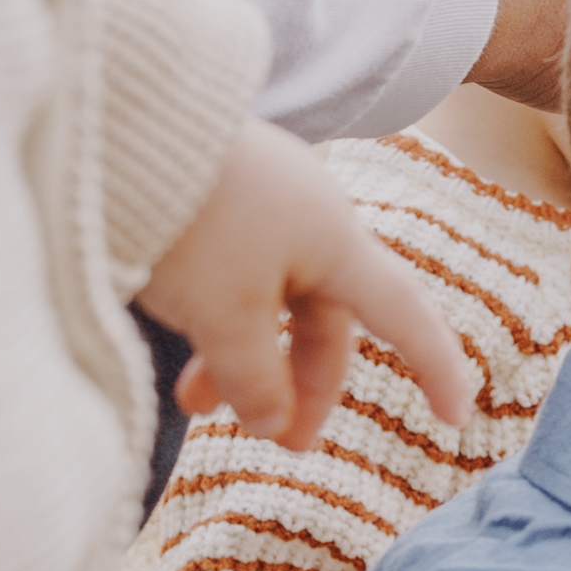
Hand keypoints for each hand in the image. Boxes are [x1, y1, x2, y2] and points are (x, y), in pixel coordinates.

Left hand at [135, 123, 482, 450]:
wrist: (114, 128)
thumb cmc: (190, 220)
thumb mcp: (223, 316)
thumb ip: (253, 379)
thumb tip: (271, 425)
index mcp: (337, 243)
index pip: (406, 316)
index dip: (436, 369)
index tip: (456, 416)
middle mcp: (312, 221)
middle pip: (326, 320)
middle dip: (301, 387)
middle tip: (281, 443)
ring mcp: (263, 205)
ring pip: (271, 302)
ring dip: (246, 360)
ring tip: (198, 407)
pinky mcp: (217, 197)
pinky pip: (234, 273)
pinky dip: (216, 321)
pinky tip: (182, 346)